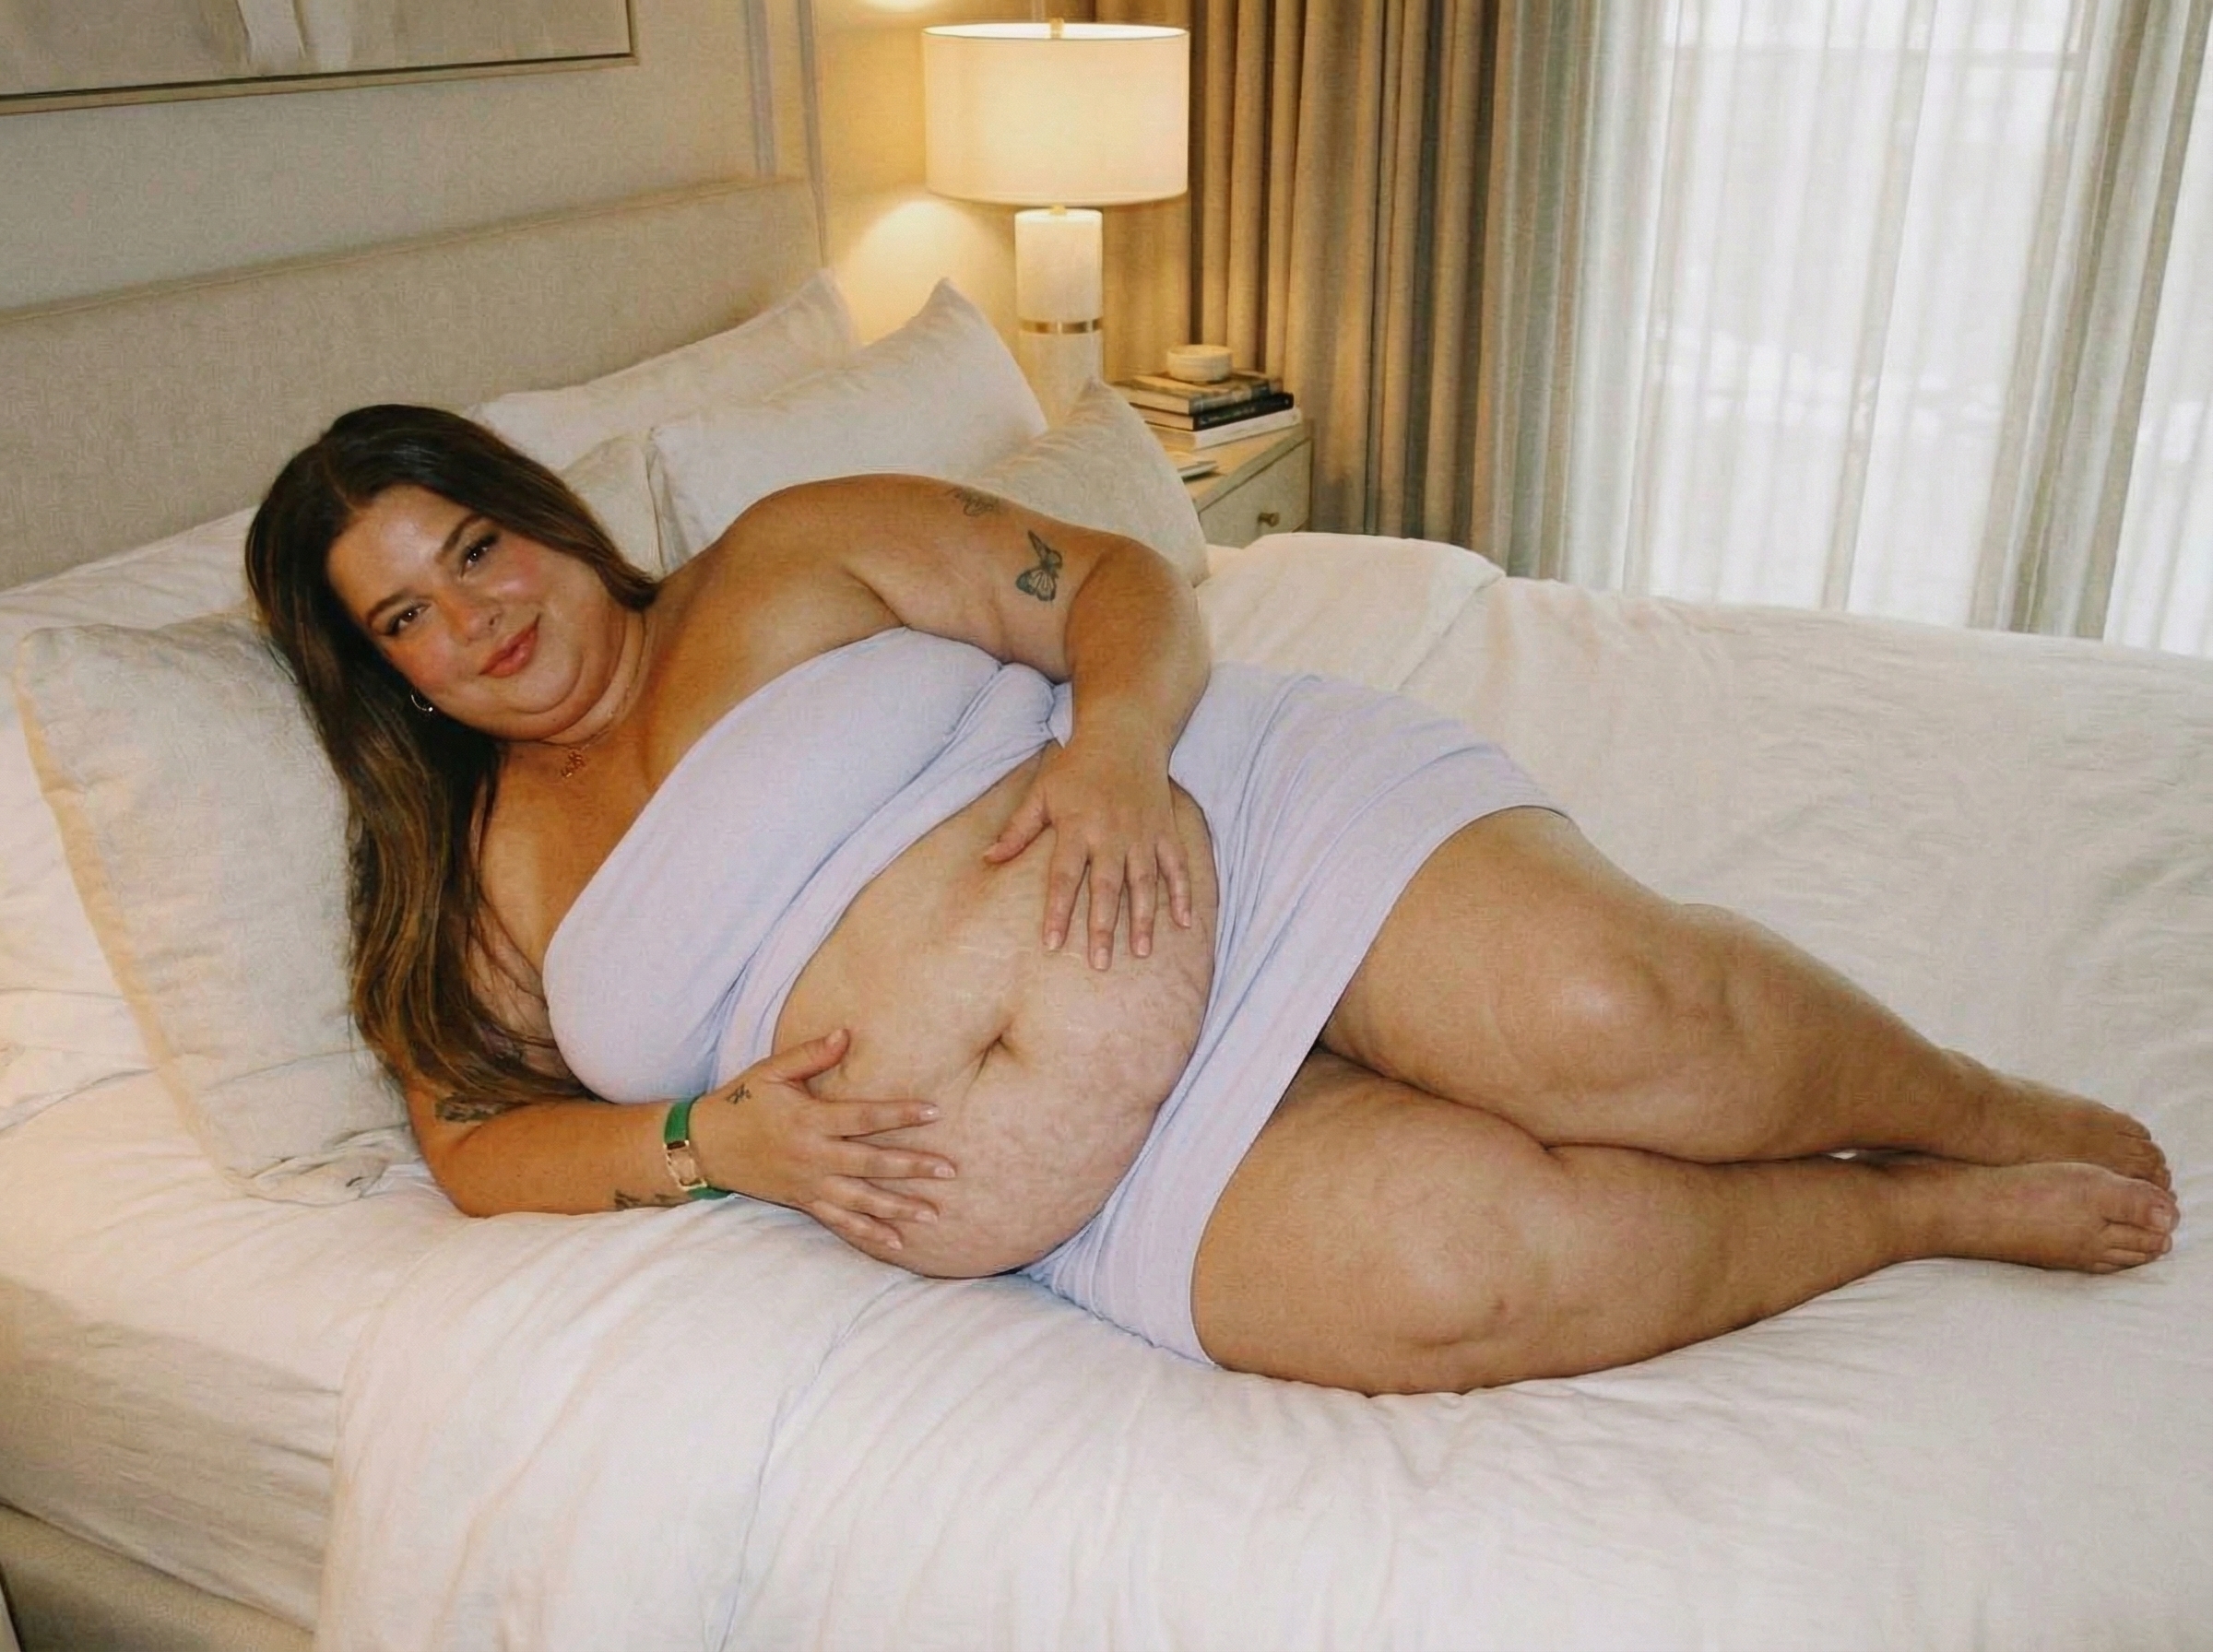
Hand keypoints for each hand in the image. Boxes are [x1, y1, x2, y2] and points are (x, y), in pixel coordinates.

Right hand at [702, 1028, 954, 1251]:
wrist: (706, 1146)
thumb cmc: (741, 1102)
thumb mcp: (771, 1071)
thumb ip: (811, 1054)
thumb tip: (846, 1034)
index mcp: (810, 1121)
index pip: (864, 1118)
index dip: (900, 1114)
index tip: (935, 1111)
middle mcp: (814, 1157)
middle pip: (871, 1164)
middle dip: (912, 1167)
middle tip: (950, 1170)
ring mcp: (809, 1184)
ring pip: (861, 1200)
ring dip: (899, 1207)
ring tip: (934, 1213)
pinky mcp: (803, 1202)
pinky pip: (840, 1222)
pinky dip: (868, 1233)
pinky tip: (896, 1243)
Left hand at [983, 733, 1194, 968]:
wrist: (1124, 733)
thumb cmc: (1076, 766)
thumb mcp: (1042, 793)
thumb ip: (1018, 830)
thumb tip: (988, 860)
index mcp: (1077, 826)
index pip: (1064, 877)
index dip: (1057, 911)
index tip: (1052, 944)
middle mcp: (1111, 833)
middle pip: (1106, 887)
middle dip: (1103, 927)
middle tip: (1099, 963)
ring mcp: (1143, 833)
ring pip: (1144, 883)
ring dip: (1143, 919)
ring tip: (1140, 952)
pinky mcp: (1165, 829)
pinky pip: (1177, 866)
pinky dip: (1182, 893)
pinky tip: (1184, 922)